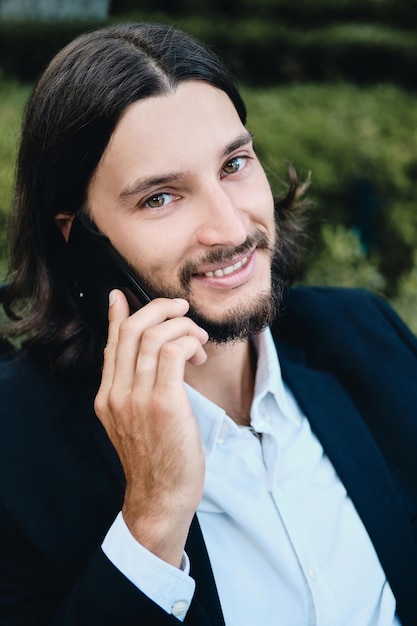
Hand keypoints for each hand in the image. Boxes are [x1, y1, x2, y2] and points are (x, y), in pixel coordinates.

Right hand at [94, 290, 208, 566]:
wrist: (161, 497)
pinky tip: (199, 354)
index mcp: (107, 396)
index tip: (122, 296)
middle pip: (131, 329)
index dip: (118, 315)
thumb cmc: (157, 458)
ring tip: (198, 338)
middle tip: (182, 310)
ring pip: (153, 335)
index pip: (112, 343)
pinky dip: (188, 342)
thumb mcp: (135, 422)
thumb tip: (148, 358)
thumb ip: (136, 389)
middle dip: (159, 309)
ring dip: (181, 326)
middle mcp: (116, 393)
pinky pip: (172, 352)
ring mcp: (136, 398)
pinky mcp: (163, 403)